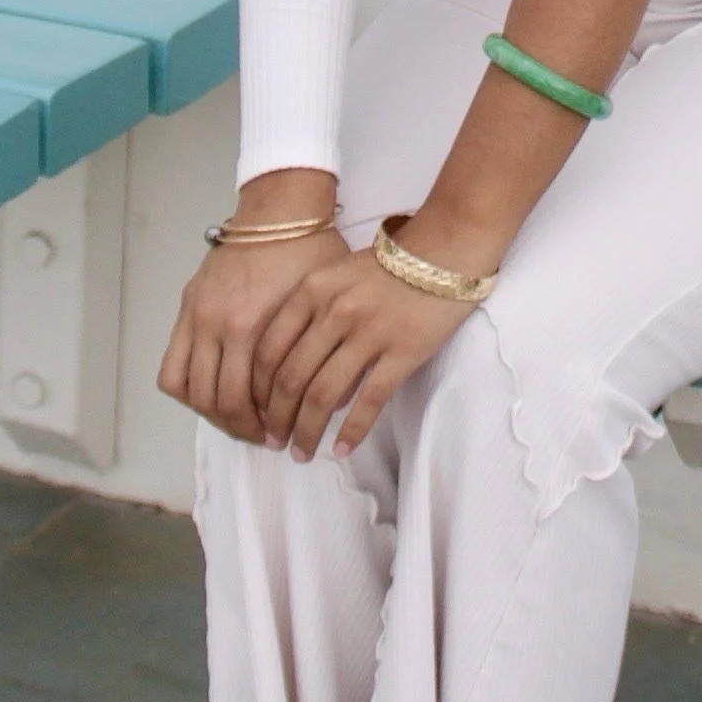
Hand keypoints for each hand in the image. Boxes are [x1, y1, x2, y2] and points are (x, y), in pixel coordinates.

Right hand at [158, 222, 351, 444]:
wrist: (280, 208)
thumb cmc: (309, 250)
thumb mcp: (322, 305)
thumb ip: (317, 352)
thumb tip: (330, 402)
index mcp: (249, 326)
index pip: (243, 401)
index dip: (262, 427)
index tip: (280, 436)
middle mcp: (216, 324)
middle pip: (215, 401)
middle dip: (239, 427)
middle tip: (263, 434)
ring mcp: (197, 315)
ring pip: (187, 388)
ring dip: (210, 411)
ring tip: (237, 417)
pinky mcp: (188, 307)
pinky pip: (172, 365)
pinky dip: (186, 387)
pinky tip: (212, 391)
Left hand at [251, 241, 473, 458]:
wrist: (445, 248)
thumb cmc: (387, 264)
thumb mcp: (337, 278)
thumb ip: (312, 319)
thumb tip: (304, 382)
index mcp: (312, 291)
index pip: (269, 350)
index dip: (257, 389)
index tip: (256, 412)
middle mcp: (335, 311)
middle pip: (292, 378)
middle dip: (278, 418)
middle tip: (274, 442)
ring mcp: (369, 332)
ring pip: (325, 395)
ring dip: (308, 430)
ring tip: (302, 452)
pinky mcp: (403, 350)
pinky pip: (370, 399)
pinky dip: (352, 429)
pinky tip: (343, 448)